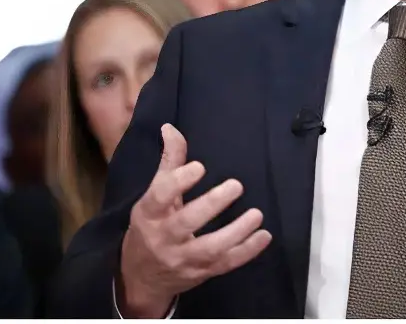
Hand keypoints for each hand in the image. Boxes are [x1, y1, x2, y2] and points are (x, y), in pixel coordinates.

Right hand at [117, 123, 270, 316]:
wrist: (142, 277)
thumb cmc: (149, 227)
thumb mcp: (151, 197)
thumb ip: (168, 163)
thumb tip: (171, 128)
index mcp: (149, 212)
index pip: (161, 196)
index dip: (179, 181)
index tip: (200, 166)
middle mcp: (164, 237)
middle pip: (188, 221)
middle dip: (213, 204)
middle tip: (237, 185)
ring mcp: (184, 258)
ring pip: (211, 247)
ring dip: (236, 231)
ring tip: (256, 214)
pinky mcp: (201, 273)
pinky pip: (226, 264)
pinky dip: (246, 252)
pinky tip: (263, 237)